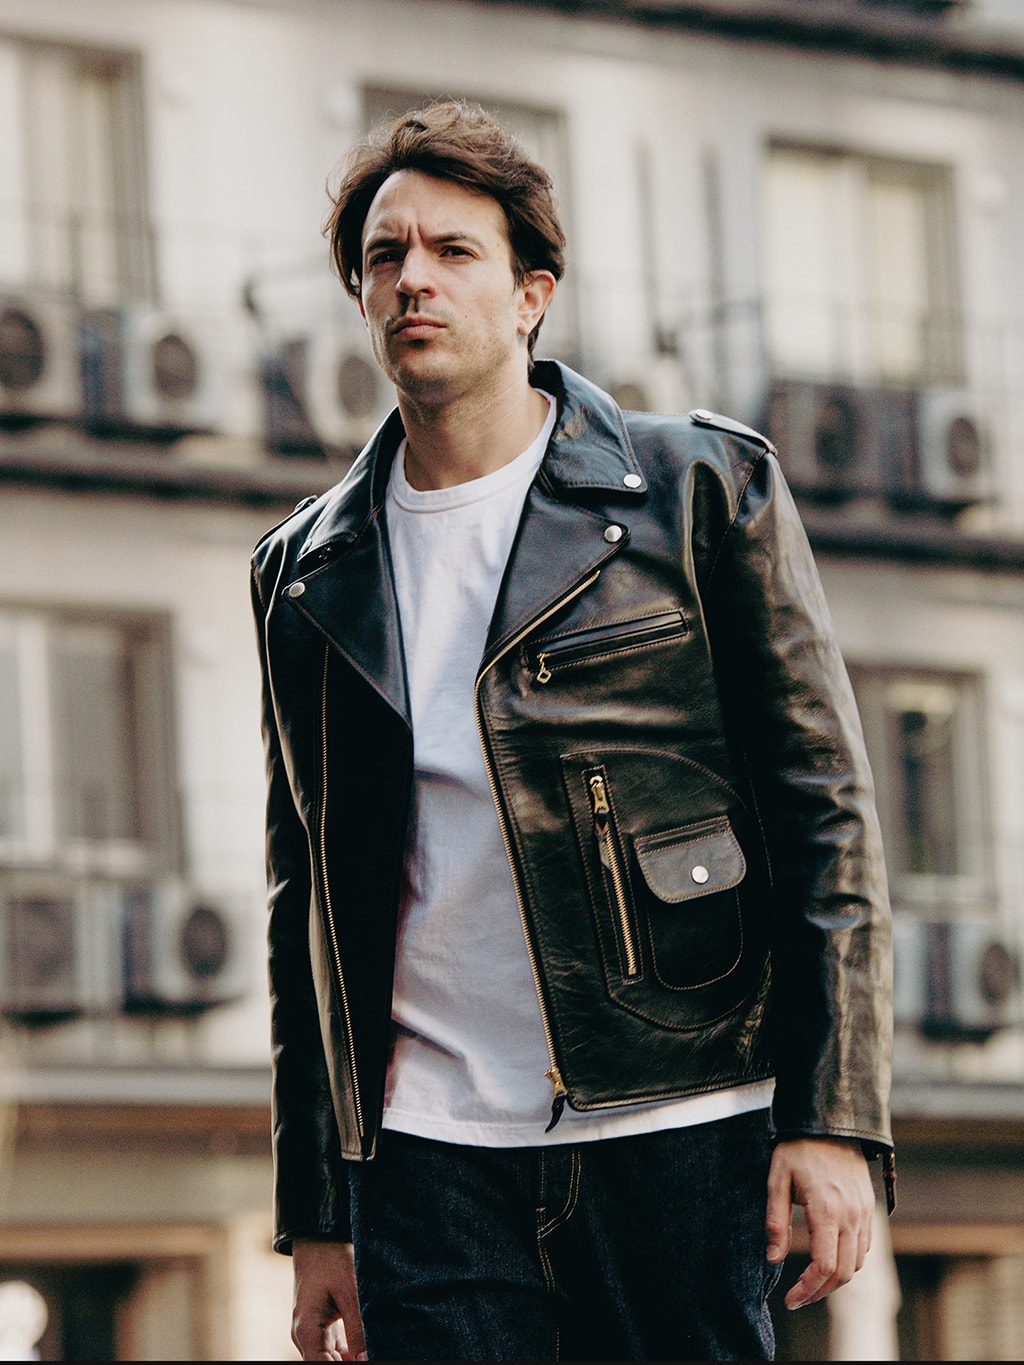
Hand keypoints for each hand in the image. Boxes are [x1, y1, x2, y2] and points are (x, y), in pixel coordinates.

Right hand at [291, 1238, 366, 1360]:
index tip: (367, 1361)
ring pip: (329, 1360)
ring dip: (350, 1360)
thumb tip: (367, 1359)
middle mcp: (304, 1336)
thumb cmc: (332, 1261)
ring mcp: (310, 1333)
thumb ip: (357, 1330)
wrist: (318, 1239)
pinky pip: (331, 1350)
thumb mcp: (350, 1293)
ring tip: (372, 1351)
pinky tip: (364, 1350)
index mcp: (307, 1331)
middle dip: (351, 1363)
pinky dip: (348, 1354)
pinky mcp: (319, 1327)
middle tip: (373, 1353)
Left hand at [766, 1137, 874, 1310]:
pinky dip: (848, 1262)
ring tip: (811, 1282)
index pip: (824, 1266)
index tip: (791, 1299)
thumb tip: (773, 1258)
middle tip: (798, 1297)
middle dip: (820, 1292)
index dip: (807, 1289)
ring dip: (835, 1280)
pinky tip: (828, 1259)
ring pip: (857, 1264)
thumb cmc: (798, 1148)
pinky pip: (865, 1247)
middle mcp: (851, 1215)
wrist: (830, 1122)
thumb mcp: (777, 1178)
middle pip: (844, 1274)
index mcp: (826, 1209)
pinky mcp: (868, 1208)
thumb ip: (776, 1221)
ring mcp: (864, 1213)